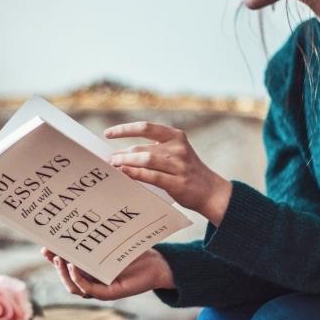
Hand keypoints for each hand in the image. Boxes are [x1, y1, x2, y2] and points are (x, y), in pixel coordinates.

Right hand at [40, 247, 174, 300]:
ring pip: (73, 287)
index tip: (44, 245)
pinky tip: (74, 267)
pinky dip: (79, 280)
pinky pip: (88, 290)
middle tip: (49, 251)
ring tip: (60, 259)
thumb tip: (78, 217)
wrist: (157, 263)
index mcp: (89, 269)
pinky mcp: (109, 293)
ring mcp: (99, 289)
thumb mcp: (110, 241)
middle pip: (65, 277)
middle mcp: (91, 280)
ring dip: (64, 273)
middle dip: (55, 264)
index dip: (52, 257)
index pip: (65, 265)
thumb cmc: (134, 251)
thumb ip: (95, 236)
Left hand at [105, 121, 231, 225]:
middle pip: (142, 147)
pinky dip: (135, 174)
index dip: (124, 129)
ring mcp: (179, 165)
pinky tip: (124, 173)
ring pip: (146, 159)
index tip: (108, 133)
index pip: (146, 127)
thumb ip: (154, 150)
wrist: (211, 191)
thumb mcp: (175, 154)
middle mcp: (178, 148)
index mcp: (176, 136)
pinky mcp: (177, 182)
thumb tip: (121, 154)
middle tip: (108, 159)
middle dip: (122, 153)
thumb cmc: (187, 172)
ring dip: (126, 162)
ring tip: (113, 166)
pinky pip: (151, 176)